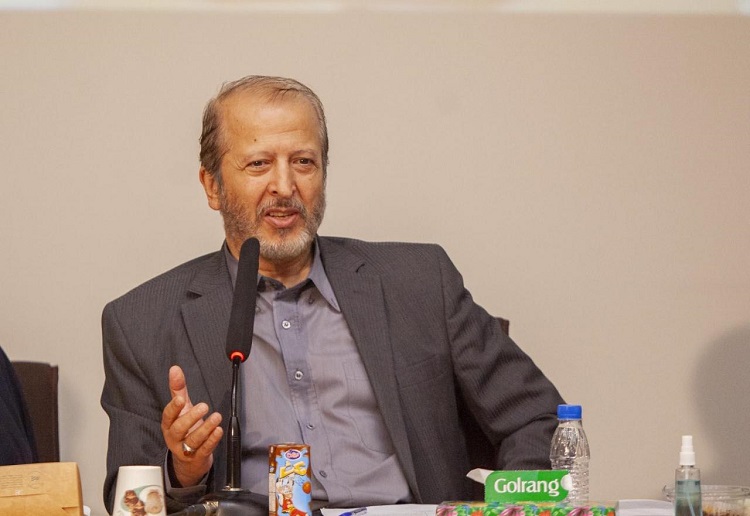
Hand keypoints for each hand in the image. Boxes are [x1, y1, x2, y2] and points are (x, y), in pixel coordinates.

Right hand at [161, 365, 223, 486]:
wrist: (189, 459)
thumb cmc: (185, 429)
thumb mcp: (182, 409)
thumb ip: (178, 389)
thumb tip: (174, 369)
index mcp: (169, 424)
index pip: (167, 416)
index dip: (173, 408)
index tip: (181, 399)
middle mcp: (174, 438)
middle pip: (179, 429)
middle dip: (191, 417)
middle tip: (204, 406)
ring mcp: (185, 449)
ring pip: (193, 440)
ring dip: (205, 428)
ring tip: (216, 417)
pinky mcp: (198, 457)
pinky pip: (204, 450)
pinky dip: (212, 440)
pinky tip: (219, 431)